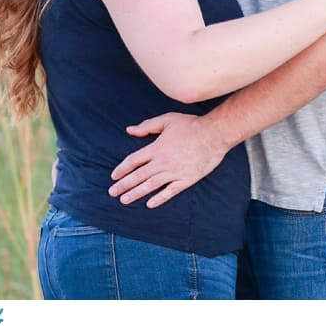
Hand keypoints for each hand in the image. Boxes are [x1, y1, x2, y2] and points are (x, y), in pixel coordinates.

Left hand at [108, 112, 225, 207]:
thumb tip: (129, 130)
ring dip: (136, 193)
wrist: (213, 135)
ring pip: (151, 186)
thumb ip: (146, 126)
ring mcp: (174, 173)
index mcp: (156, 148)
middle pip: (138, 176)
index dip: (122, 169)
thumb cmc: (190, 125)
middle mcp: (162, 162)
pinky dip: (159, 199)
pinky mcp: (186, 180)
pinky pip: (170, 192)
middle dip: (124, 185)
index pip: (133, 161)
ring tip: (124, 200)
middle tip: (112, 192)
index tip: (113, 176)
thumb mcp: (166, 120)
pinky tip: (150, 204)